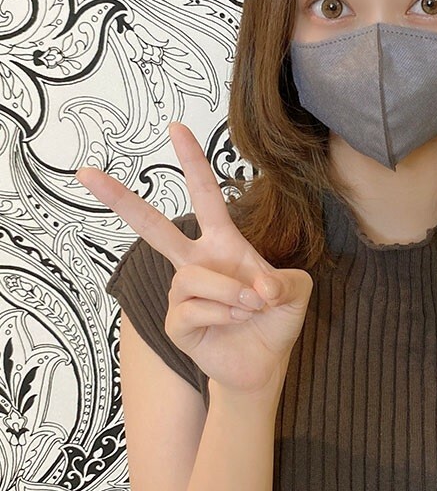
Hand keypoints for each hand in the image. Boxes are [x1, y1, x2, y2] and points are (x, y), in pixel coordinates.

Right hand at [75, 121, 312, 394]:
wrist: (265, 363)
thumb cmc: (276, 318)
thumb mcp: (296, 291)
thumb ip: (285, 280)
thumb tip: (256, 287)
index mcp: (223, 243)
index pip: (205, 195)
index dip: (192, 162)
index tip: (176, 128)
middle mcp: (195, 262)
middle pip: (152, 227)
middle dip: (120, 199)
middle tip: (86, 172)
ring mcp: (182, 292)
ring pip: (194, 277)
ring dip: (232, 292)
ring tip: (252, 305)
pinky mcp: (175, 323)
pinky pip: (193, 309)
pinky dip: (223, 315)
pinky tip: (234, 322)